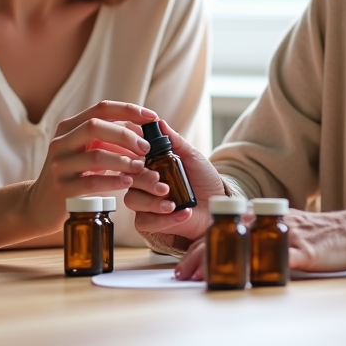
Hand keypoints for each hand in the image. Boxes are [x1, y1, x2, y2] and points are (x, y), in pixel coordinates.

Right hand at [23, 101, 157, 234]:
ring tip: (141, 167)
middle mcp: (61, 142)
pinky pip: (92, 182)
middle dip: (126, 135)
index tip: (152, 117)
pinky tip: (128, 182)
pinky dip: (113, 181)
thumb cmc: (74, 174)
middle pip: (96, 126)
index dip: (129, 110)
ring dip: (124, 160)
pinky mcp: (62, 189)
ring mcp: (59, 166)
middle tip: (147, 148)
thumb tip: (144, 130)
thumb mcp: (87, 151)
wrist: (41, 206)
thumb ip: (109, 139)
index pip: (101, 108)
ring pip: (96, 155)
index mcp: (69, 127)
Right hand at [124, 119, 225, 244]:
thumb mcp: (192, 158)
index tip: (144, 157)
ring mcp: (145, 203)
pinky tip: (183, 213)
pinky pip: (145, 221)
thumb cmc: (204, 181)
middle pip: (129, 179)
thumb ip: (176, 141)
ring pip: (133, 200)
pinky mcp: (149, 223)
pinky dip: (164, 219)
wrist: (216, 206)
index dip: (134, 157)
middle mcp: (144, 182)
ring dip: (153, 202)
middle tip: (163, 186)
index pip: (133, 157)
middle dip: (145, 182)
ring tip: (172, 203)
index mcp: (151, 165)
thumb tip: (159, 122)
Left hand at [172, 206, 345, 279]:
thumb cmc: (315, 235)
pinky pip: (283, 258)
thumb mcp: (280, 231)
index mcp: (261, 218)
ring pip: (250, 244)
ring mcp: (287, 235)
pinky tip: (254, 278)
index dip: (199, 247)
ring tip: (207, 277)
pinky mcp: (306, 250)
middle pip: (229, 234)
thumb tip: (227, 254)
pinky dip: (267, 266)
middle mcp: (270, 222)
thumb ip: (256, 237)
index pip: (223, 229)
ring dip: (226, 260)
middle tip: (184, 274)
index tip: (181, 267)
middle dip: (202, 254)